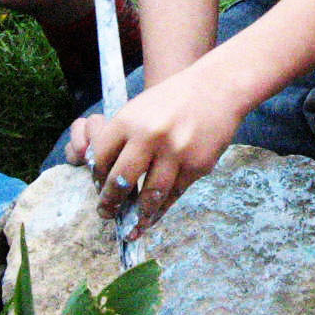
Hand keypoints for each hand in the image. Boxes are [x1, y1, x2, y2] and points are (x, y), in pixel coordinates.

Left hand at [65, 70, 241, 233]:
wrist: (216, 88)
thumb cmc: (173, 100)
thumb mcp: (139, 109)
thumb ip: (121, 137)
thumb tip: (104, 173)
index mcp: (128, 120)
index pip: (100, 158)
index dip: (97, 179)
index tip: (99, 188)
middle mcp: (149, 137)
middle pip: (121, 181)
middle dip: (110, 203)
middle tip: (106, 213)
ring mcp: (175, 153)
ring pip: (149, 196)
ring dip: (138, 215)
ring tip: (131, 226)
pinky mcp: (197, 165)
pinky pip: (174, 194)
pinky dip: (162, 208)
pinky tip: (154, 215)